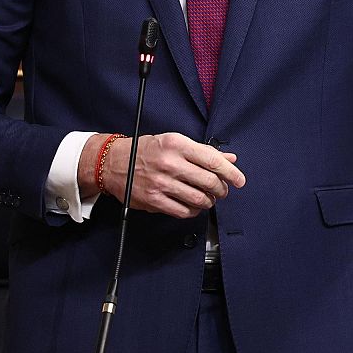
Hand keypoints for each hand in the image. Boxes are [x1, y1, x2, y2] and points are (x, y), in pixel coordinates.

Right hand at [80, 131, 244, 218]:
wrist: (113, 163)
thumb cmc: (147, 150)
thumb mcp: (175, 142)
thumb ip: (203, 151)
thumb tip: (230, 160)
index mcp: (177, 145)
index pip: (213, 160)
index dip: (231, 173)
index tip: (239, 180)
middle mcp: (169, 163)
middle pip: (209, 181)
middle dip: (222, 189)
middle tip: (223, 190)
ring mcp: (161, 183)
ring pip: (199, 199)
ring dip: (209, 201)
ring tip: (209, 198)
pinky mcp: (153, 200)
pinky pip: (183, 211)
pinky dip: (194, 210)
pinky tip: (194, 205)